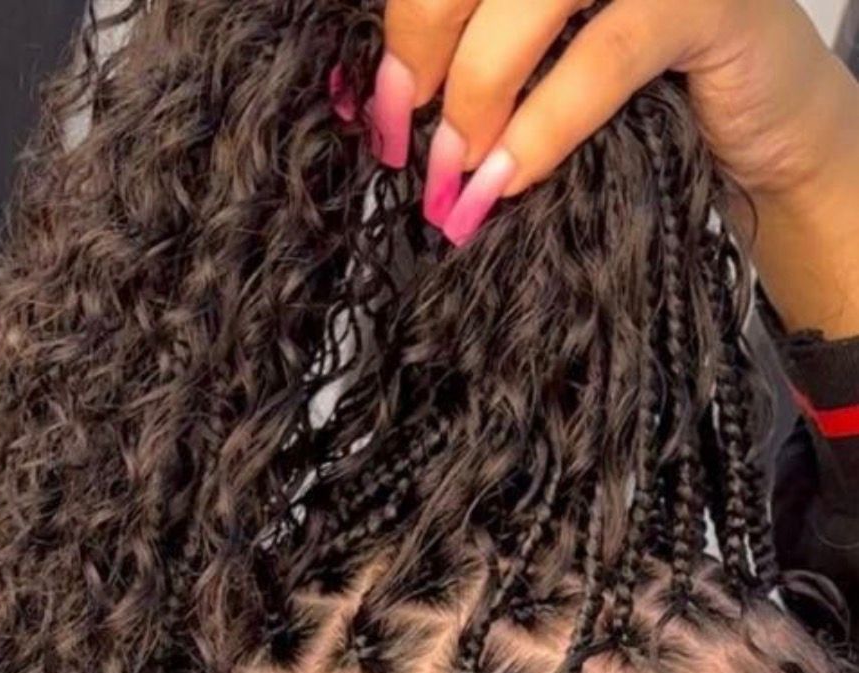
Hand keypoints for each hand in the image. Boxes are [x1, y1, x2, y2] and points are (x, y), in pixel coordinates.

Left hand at [333, 0, 857, 249]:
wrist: (768, 124)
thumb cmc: (644, 89)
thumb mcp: (545, 60)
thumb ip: (475, 54)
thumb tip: (381, 103)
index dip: (404, 22)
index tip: (382, 107)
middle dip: (423, 48)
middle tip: (408, 140)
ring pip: (530, 1)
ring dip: (477, 91)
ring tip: (457, 173)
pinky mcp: (706, 0)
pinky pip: (603, 58)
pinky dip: (545, 124)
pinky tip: (509, 178)